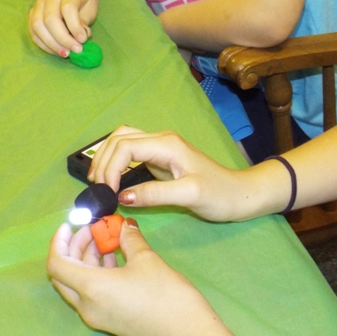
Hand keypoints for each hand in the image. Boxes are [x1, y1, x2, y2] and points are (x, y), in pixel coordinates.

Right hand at [28, 0, 97, 56]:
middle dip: (63, 39)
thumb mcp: (90, 6)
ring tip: (66, 54)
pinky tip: (56, 51)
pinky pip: (33, 32)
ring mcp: (38, 4)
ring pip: (38, 26)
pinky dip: (44, 44)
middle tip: (75, 51)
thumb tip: (80, 38)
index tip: (83, 40)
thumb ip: (84, 21)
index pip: (68, 8)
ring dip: (51, 44)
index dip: (75, 26)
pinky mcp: (32, 14)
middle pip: (50, 19)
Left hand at [47, 220, 259, 335]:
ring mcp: (97, 316)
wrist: (187, 333)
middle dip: (74, 247)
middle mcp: (87, 305)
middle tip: (94, 229)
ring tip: (109, 239)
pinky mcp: (110, 320)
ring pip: (79, 283)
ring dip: (87, 259)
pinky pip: (92, 293)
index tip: (72, 223)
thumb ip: (129, 239)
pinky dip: (97, 273)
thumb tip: (123, 225)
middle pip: (65, 274)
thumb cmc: (166, 294)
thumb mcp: (147, 259)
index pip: (57, 264)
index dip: (59, 241)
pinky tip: (116, 258)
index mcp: (91, 288)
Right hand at [89, 127, 256, 221]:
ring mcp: (160, 147)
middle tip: (98, 190)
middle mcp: (161, 140)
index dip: (110, 168)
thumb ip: (156, 194)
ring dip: (106, 158)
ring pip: (122, 141)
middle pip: (119, 139)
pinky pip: (130, 152)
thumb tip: (122, 197)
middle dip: (103, 161)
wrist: (238, 194)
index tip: (107, 193)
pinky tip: (112, 180)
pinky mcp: (160, 157)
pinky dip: (116, 162)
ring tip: (100, 184)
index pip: (126, 146)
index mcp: (167, 145)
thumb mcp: (189, 195)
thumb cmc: (218, 194)